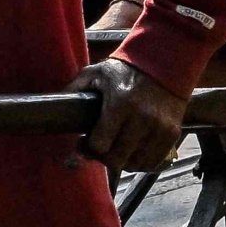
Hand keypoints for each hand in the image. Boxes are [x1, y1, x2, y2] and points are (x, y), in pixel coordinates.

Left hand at [74, 53, 187, 174]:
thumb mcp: (96, 73)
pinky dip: (141, 162)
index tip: (84, 143)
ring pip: (135, 164)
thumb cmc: (127, 69)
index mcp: (120, 104)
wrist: (165, 62)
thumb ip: (75, 89)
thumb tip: (53, 106)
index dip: (88, 148)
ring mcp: (159, 128)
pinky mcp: (172, 134)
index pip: (100, 144)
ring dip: (122, 161)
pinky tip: (133, 153)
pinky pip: (154, 162)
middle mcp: (142, 119)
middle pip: (117, 159)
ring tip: (116, 150)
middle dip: (103, 157)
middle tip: (99, 149)